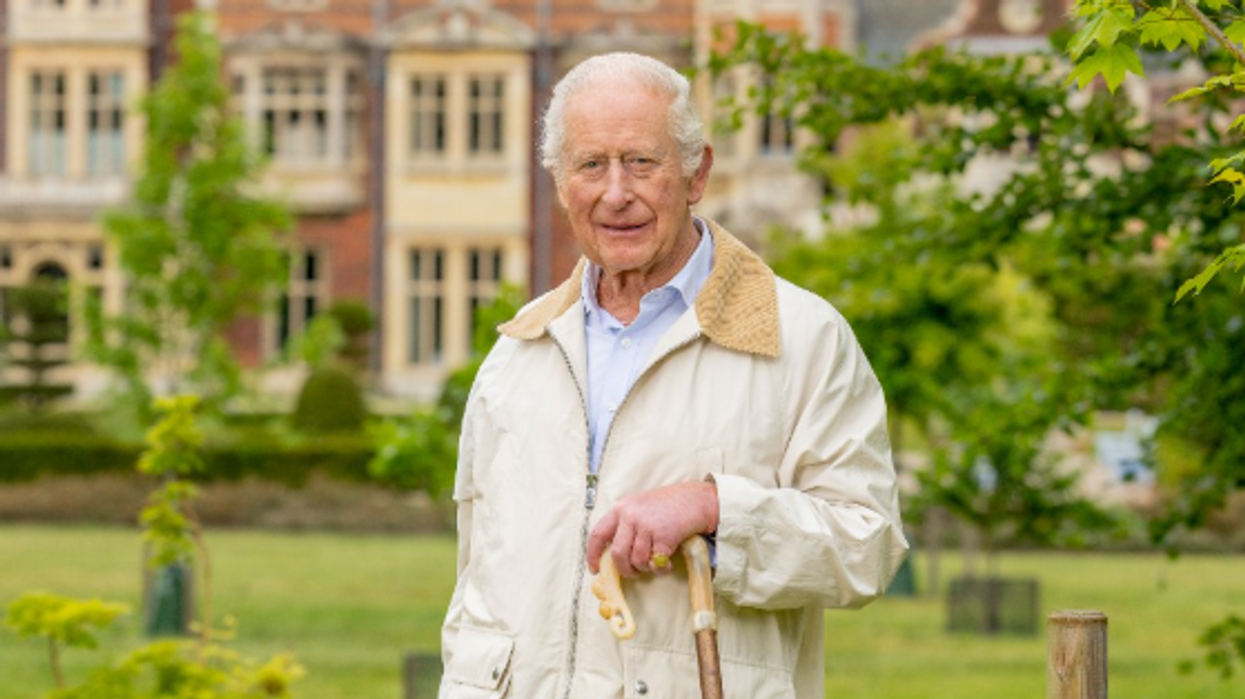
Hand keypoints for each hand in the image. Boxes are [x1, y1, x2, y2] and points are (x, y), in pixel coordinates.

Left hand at [586, 480, 717, 577]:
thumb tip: (615, 554)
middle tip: (633, 573)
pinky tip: (667, 563)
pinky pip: (656, 563)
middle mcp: (630, 516)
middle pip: (617, 554)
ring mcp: (646, 526)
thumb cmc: (669, 504)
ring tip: (655, 563)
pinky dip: (661, 568)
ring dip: (646, 568)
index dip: (593, 555)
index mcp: (621, 508)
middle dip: (624, 569)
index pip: (597, 534)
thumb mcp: (640, 506)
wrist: (697, 499)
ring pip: (637, 561)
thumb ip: (626, 524)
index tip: (595, 569)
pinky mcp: (663, 536)